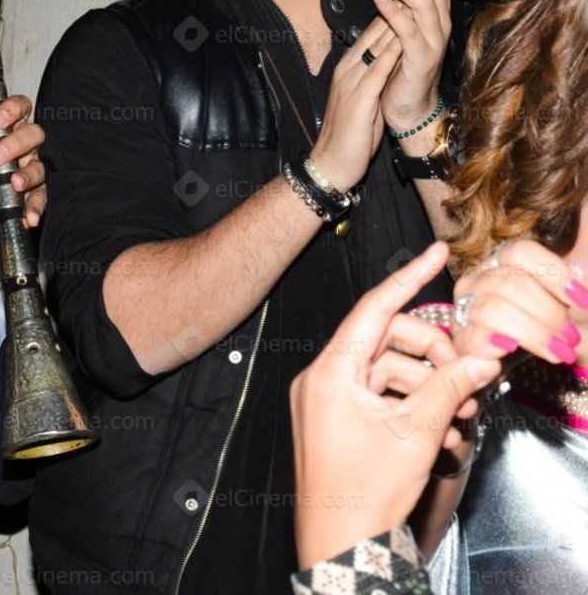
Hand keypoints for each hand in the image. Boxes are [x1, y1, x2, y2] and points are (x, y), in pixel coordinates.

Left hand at [0, 94, 45, 232]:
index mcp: (7, 134)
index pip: (19, 109)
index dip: (12, 109)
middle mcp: (26, 149)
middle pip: (34, 134)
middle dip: (16, 143)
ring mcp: (34, 170)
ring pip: (40, 165)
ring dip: (28, 174)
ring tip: (14, 184)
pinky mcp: (39, 194)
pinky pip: (43, 197)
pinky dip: (36, 206)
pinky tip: (28, 215)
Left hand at [290, 241, 500, 569]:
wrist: (341, 549)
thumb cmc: (362, 495)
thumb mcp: (416, 434)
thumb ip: (449, 388)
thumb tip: (480, 359)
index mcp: (330, 372)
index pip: (374, 307)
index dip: (409, 276)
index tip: (435, 253)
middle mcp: (323, 379)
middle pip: (387, 341)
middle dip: (431, 356)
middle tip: (465, 377)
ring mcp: (327, 400)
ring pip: (388, 370)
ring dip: (428, 387)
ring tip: (460, 417)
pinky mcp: (336, 419)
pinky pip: (379, 395)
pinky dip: (410, 405)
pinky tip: (442, 431)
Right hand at [310, 13, 401, 189]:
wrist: (331, 164)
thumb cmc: (350, 135)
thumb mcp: (362, 99)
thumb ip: (372, 78)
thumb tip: (387, 64)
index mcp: (349, 68)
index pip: (372, 32)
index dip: (392, 10)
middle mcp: (348, 69)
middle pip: (375, 31)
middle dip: (396, 6)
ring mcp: (352, 82)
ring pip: (376, 44)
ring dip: (396, 20)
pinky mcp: (359, 98)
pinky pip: (378, 69)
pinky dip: (392, 50)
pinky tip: (406, 36)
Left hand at [368, 0, 451, 132]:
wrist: (409, 108)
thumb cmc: (402, 66)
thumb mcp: (404, 28)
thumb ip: (403, 2)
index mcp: (438, 12)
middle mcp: (441, 23)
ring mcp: (433, 41)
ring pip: (423, 1)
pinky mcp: (420, 59)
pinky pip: (408, 29)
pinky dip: (392, 11)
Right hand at [451, 240, 587, 366]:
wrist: (543, 356)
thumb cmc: (555, 324)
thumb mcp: (569, 298)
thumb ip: (573, 280)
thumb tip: (578, 269)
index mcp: (503, 260)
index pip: (521, 252)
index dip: (555, 275)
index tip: (582, 300)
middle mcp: (478, 278)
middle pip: (510, 284)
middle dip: (548, 313)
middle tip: (571, 336)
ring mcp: (465, 307)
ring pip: (492, 309)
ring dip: (533, 333)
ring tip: (559, 351)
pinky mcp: (461, 339)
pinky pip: (474, 338)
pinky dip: (498, 343)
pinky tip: (517, 349)